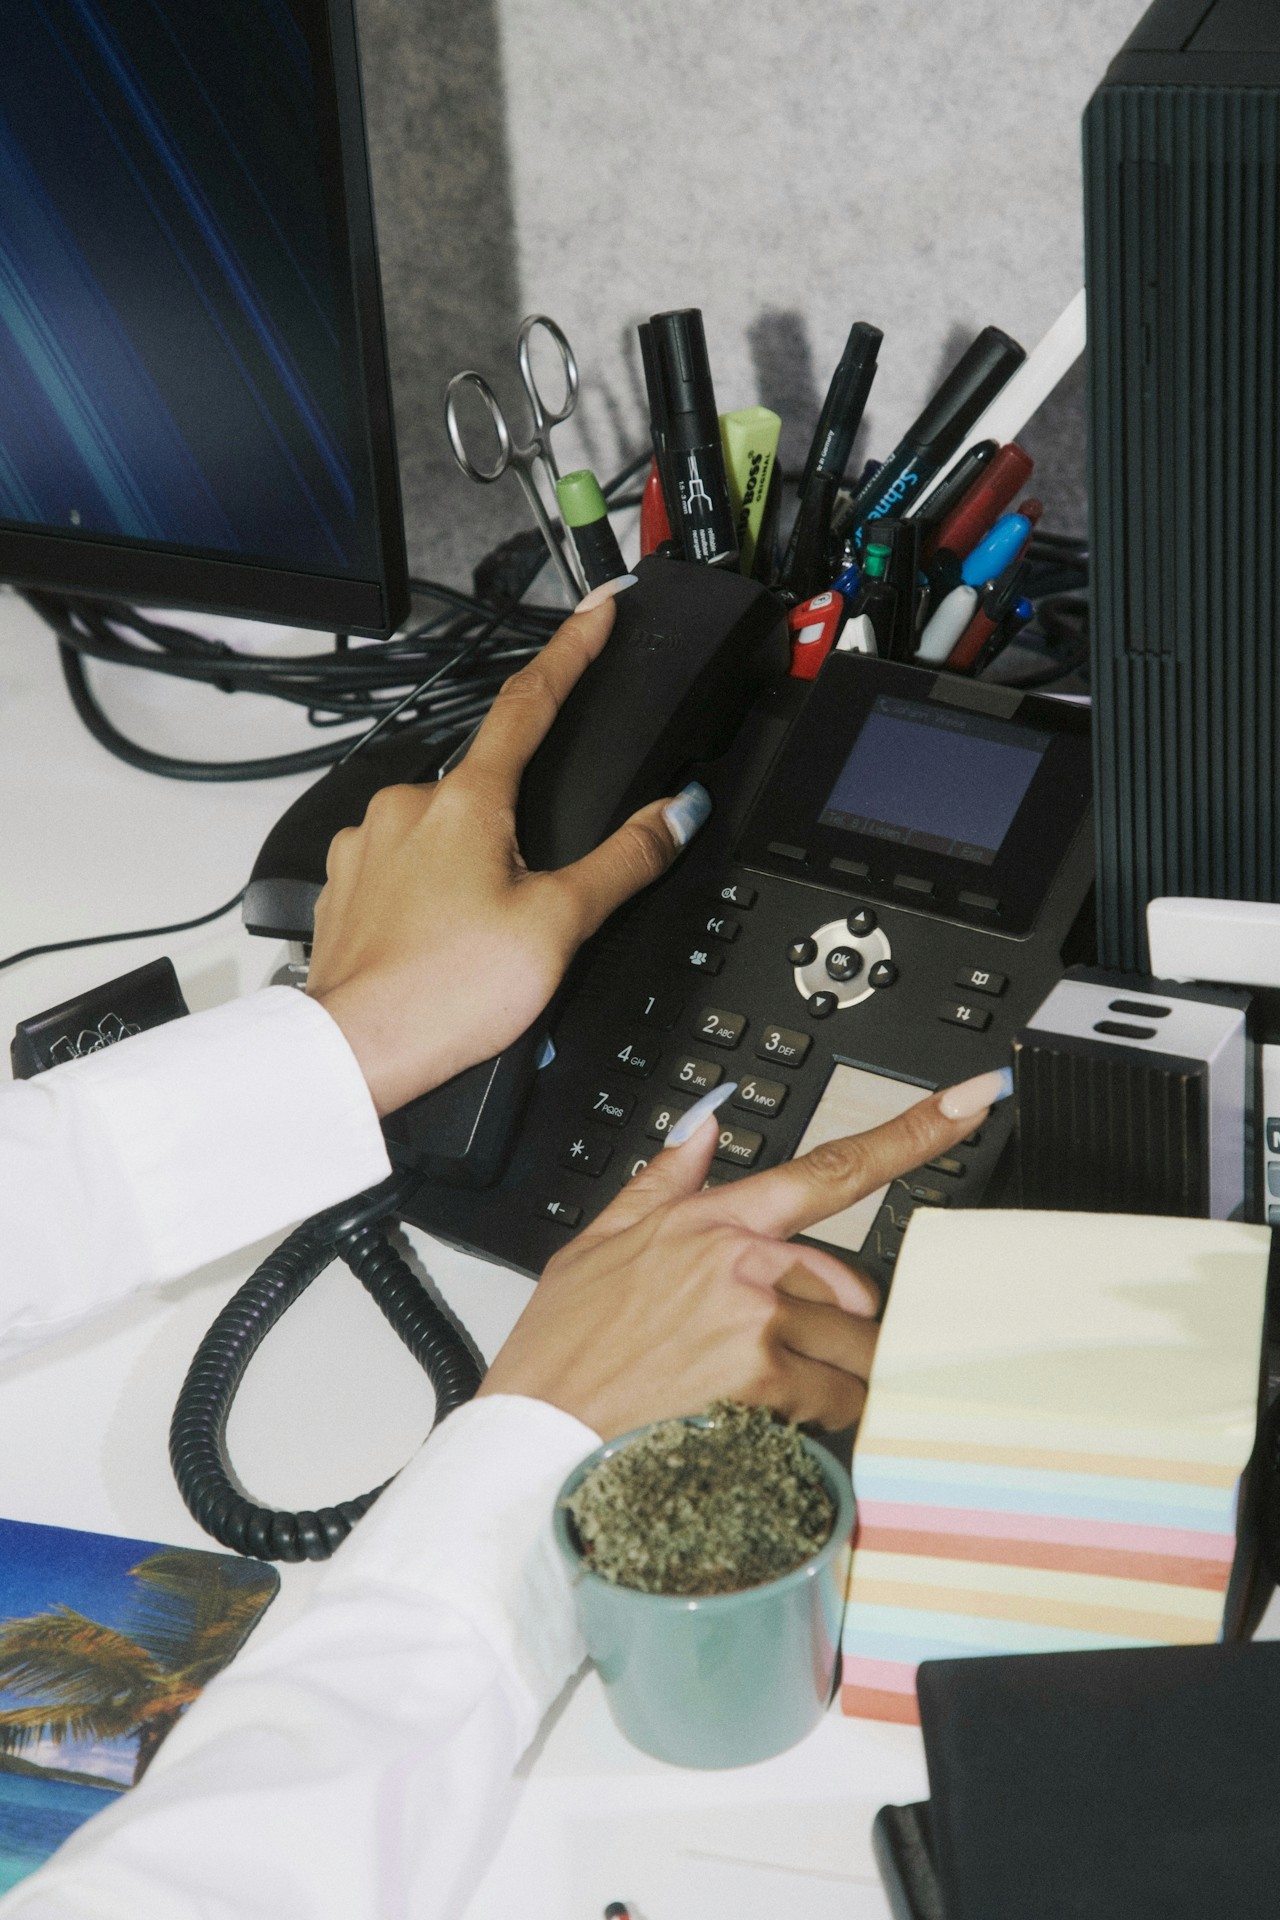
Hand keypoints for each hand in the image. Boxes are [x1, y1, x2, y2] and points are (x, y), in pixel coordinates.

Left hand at [307, 586, 703, 1113]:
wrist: (353, 1053)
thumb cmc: (444, 994)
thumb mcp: (559, 925)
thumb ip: (625, 861)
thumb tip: (678, 813)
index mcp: (467, 800)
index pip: (531, 700)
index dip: (571, 650)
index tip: (596, 612)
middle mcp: (407, 805)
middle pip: (486, 784)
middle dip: (518, 828)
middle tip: (532, 902)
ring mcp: (367, 842)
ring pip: (442, 831)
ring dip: (472, 867)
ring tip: (483, 942)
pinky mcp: (344, 883)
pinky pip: (402, 867)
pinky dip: (430, 894)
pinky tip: (444, 941)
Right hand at [477, 1072, 1003, 1436]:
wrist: (536, 1432)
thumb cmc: (563, 1351)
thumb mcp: (598, 1244)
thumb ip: (664, 1182)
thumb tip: (707, 1128)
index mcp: (713, 1220)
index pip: (831, 1167)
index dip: (912, 1131)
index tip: (971, 1102)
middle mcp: (745, 1258)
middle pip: (852, 1284)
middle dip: (833, 1326)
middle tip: (776, 1359)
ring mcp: (756, 1313)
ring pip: (852, 1343)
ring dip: (830, 1376)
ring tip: (761, 1397)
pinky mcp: (761, 1372)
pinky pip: (836, 1394)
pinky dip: (818, 1416)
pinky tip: (762, 1421)